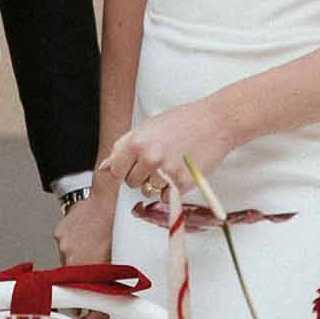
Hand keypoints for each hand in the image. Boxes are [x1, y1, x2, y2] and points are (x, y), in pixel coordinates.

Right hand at [53, 191, 119, 318]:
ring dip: (81, 262)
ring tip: (97, 248)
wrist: (112, 194)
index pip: (77, 304)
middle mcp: (70, 257)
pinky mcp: (60, 232)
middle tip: (97, 281)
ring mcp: (63, 243)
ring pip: (69, 264)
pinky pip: (66, 247)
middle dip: (83, 286)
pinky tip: (89, 236)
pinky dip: (76, 246)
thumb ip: (113, 289)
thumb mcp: (123, 261)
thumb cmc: (123, 225)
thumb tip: (111, 311)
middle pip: (72, 284)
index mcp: (86, 267)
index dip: (84, 317)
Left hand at [100, 97, 236, 199]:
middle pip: (131, 183)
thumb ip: (124, 147)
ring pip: (148, 190)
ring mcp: (166, 172)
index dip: (123, 169)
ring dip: (156, 183)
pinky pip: (166, 197)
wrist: (215, 121)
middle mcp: (149, 158)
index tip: (131, 166)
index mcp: (136, 142)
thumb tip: (104, 168)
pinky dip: (171, 190)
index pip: (115, 170)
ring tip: (170, 164)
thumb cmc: (182, 121)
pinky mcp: (183, 183)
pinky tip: (180, 171)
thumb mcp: (147, 127)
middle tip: (157, 161)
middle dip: (140, 176)